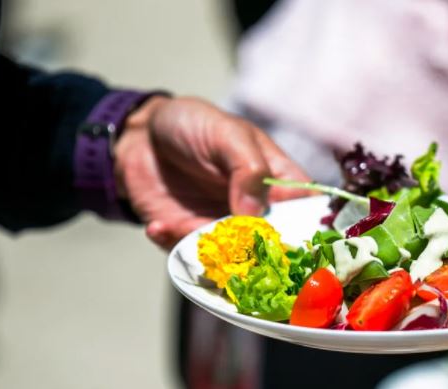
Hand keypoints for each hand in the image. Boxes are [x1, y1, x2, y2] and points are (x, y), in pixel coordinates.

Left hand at [114, 96, 309, 249]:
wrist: (140, 134)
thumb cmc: (194, 124)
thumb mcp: (228, 134)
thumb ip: (249, 168)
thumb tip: (254, 213)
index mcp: (278, 184)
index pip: (306, 214)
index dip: (306, 234)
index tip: (290, 244)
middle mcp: (256, 213)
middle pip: (272, 249)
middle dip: (255, 259)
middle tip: (231, 251)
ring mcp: (223, 229)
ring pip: (230, 262)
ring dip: (209, 257)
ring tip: (182, 232)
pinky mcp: (189, 238)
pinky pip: (188, 257)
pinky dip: (172, 246)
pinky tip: (158, 227)